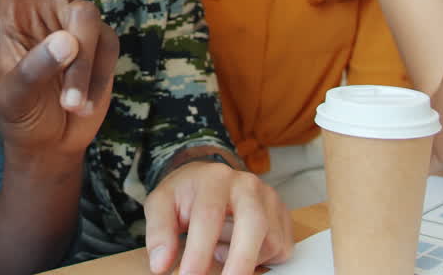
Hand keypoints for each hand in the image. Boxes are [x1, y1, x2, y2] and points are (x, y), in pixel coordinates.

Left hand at [0, 0, 118, 159]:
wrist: (49, 145)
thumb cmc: (19, 113)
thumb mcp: (12, 94)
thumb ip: (36, 66)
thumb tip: (69, 40)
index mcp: (16, 6)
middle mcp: (50, 3)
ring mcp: (81, 22)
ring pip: (87, 20)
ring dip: (79, 65)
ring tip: (69, 102)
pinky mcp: (106, 43)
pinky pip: (103, 50)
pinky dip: (92, 80)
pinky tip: (80, 104)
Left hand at [143, 160, 292, 274]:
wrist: (209, 179)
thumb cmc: (186, 195)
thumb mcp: (162, 205)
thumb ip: (159, 233)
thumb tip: (161, 264)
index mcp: (214, 178)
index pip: (209, 215)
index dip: (199, 251)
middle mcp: (247, 184)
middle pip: (253, 223)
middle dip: (240, 261)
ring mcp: (270, 199)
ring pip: (268, 241)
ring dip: (244, 260)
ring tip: (220, 250)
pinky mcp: (283, 216)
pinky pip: (280, 249)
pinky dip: (260, 259)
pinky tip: (240, 248)